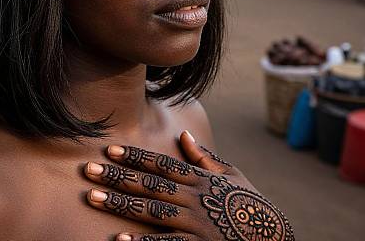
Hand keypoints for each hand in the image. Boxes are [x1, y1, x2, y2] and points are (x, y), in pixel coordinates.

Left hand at [84, 131, 293, 240]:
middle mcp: (193, 197)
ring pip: (151, 210)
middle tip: (88, 169)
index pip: (160, 163)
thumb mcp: (231, 174)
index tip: (109, 150)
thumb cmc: (250, 203)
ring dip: (120, 203)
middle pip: (149, 184)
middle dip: (117, 175)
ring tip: (94, 197)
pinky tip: (120, 240)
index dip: (133, 156)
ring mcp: (195, 223)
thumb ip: (204, 157)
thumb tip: (184, 135)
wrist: (277, 237)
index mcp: (198, 178)